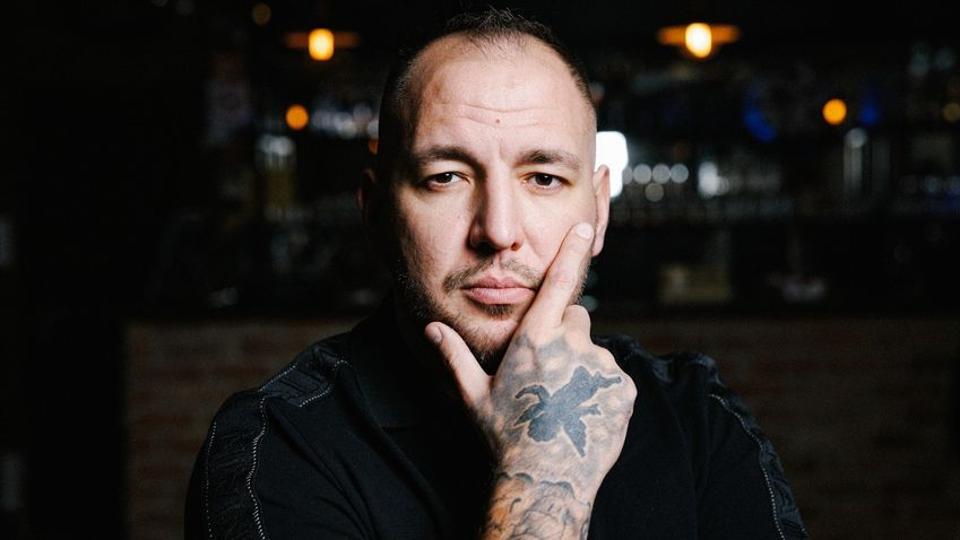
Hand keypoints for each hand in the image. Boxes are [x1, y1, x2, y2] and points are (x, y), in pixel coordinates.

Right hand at [425, 222, 635, 524]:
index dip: (572, 252)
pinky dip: (600, 389)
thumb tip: (430, 328)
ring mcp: (602, 368)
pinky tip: (581, 412)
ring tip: (562, 399)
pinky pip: (612, 378)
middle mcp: (572, 346)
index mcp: (535, 340)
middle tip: (547, 368)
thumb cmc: (504, 436)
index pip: (559, 283)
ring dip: (582, 365)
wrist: (547, 480)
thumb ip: (453, 356)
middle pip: (575, 318)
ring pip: (594, 350)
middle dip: (565, 332)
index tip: (586, 228)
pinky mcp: (623, 390)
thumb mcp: (473, 395)